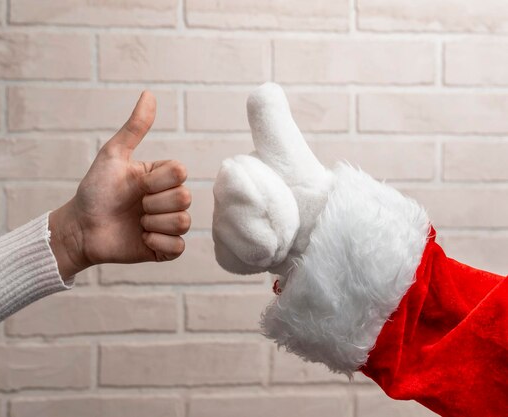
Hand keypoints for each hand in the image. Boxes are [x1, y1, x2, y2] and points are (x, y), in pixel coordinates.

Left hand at [49, 91, 191, 277]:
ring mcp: (168, 225)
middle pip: (184, 198)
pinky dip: (158, 243)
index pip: (180, 173)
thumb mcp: (113, 155)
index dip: (156, 181)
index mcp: (162, 177)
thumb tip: (149, 94)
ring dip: (153, 224)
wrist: (81, 227)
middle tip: (134, 206)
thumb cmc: (95, 190)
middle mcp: (169, 199)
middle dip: (153, 203)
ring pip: (183, 222)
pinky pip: (178, 247)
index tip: (135, 185)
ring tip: (136, 223)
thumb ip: (135, 128)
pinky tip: (142, 239)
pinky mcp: (164, 249)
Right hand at [213, 83, 332, 280]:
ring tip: (282, 234)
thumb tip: (264, 86)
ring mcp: (222, 227)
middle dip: (268, 216)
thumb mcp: (288, 151)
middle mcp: (220, 199)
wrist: (320, 228)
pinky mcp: (227, 254)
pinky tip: (268, 249)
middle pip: (230, 212)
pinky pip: (231, 256)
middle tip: (287, 215)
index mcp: (231, 173)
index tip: (280, 188)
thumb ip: (271, 122)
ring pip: (233, 237)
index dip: (262, 191)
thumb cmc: (304, 187)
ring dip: (267, 238)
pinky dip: (255, 256)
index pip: (232, 181)